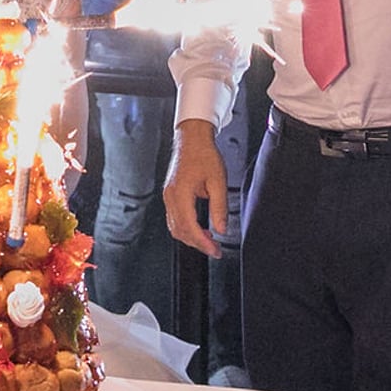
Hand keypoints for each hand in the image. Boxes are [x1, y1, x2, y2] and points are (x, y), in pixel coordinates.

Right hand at [163, 119, 227, 258]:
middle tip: (215, 249)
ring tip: (209, 241)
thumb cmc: (204, 155)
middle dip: (197, 243)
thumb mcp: (218, 181)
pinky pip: (174, 218)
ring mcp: (168, 196)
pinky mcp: (170, 195)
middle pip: (179, 231)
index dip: (202, 243)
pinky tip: (199, 228)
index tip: (215, 251)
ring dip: (191, 237)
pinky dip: (186, 227)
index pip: (189, 227)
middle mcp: (170, 197)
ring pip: (175, 227)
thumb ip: (219, 207)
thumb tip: (221, 229)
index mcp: (180, 194)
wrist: (191, 140)